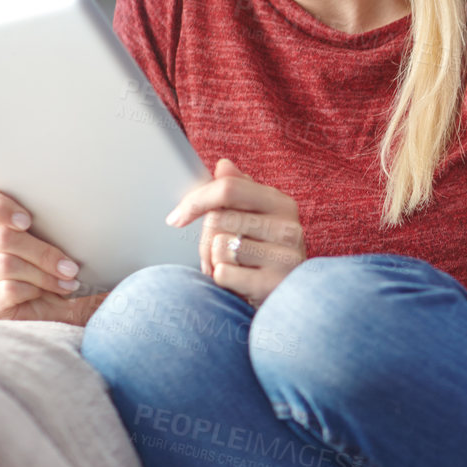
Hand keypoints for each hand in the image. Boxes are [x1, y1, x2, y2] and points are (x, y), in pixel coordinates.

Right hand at [0, 185, 106, 323]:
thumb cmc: (61, 266)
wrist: (70, 306)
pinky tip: (47, 293)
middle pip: (1, 237)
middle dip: (42, 251)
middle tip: (70, 265)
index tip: (26, 220)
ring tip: (66, 280)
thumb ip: (49, 220)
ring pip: (6, 264)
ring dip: (44, 273)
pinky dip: (35, 290)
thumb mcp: (59, 238)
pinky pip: (8, 289)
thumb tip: (68, 208)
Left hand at [168, 158, 305, 307]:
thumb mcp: (257, 220)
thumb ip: (240, 191)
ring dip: (214, 261)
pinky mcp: (274, 283)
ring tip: (231, 269)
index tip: (176, 218)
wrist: (291, 301)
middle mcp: (289, 227)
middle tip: (214, 255)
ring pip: (219, 246)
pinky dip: (221, 280)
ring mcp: (285, 256)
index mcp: (282, 204)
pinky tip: (237, 284)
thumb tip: (223, 165)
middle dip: (205, 239)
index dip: (196, 200)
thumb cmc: (265, 256)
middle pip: (218, 218)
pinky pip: (223, 273)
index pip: (228, 188)